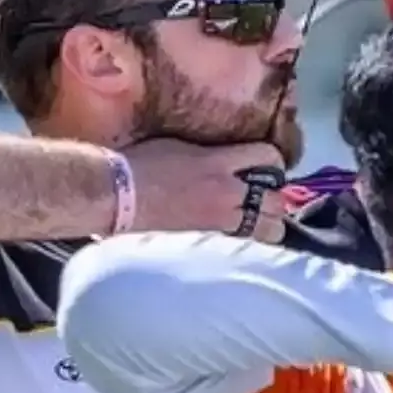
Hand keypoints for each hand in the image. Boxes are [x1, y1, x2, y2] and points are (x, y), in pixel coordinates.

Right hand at [122, 139, 288, 239]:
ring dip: (267, 226)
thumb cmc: (139, 164)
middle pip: (276, 199)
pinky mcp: (208, 243)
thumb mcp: (179, 146)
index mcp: (219, 162)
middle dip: (273, 199)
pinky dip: (247, 246)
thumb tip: (222, 157)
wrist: (116, 194)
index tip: (267, 166)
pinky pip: (243, 247)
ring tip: (255, 225)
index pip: (268, 157)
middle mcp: (226, 192)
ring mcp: (219, 221)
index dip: (273, 161)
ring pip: (269, 230)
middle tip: (262, 200)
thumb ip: (208, 153)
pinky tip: (238, 243)